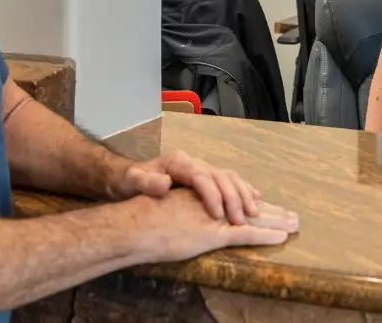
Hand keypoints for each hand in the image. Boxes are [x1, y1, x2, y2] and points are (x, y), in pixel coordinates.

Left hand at [110, 150, 261, 224]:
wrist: (126, 177)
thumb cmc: (129, 181)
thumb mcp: (131, 181)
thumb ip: (146, 182)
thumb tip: (165, 183)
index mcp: (177, 163)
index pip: (201, 176)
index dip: (212, 194)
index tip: (218, 214)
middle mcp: (192, 163)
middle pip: (220, 176)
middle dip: (233, 197)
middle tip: (242, 219)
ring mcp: (200, 169)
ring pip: (228, 177)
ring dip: (242, 194)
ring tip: (253, 212)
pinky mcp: (204, 178)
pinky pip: (229, 181)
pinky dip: (243, 190)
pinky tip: (255, 201)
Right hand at [135, 187, 298, 263]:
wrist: (135, 223)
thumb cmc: (144, 215)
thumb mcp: (167, 202)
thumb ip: (183, 202)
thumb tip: (188, 207)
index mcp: (201, 189)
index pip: (232, 189)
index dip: (249, 196)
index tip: (262, 202)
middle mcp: (213, 198)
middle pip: (248, 201)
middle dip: (271, 210)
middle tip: (292, 216)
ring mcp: (215, 216)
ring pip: (253, 217)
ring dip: (275, 220)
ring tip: (295, 225)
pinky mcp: (214, 232)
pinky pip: (245, 234)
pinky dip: (264, 235)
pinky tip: (281, 236)